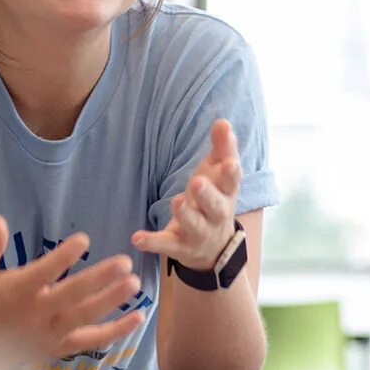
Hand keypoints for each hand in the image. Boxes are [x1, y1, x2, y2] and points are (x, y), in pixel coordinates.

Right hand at [0, 215, 145, 359]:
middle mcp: (35, 315)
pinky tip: (138, 316)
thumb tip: (0, 220)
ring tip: (135, 283)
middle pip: (72, 296)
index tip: (84, 239)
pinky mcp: (59, 348)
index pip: (43, 273)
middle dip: (99, 279)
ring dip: (111, 301)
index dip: (63, 257)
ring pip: (85, 318)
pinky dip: (116, 331)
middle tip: (124, 262)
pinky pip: (91, 340)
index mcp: (15, 293)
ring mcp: (49, 334)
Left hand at [132, 119, 240, 270]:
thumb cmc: (215, 199)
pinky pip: (166, 245)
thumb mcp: (218, 174)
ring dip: (185, 214)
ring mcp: (198, 233)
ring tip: (177, 201)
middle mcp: (216, 215)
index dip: (231, 173)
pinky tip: (137, 238)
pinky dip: (152, 242)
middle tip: (197, 182)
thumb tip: (223, 122)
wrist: (214, 248)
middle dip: (207, 195)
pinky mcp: (179, 246)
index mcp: (226, 194)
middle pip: (215, 206)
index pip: (232, 182)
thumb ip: (222, 148)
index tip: (229, 163)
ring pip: (194, 225)